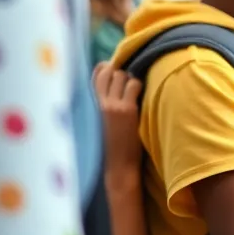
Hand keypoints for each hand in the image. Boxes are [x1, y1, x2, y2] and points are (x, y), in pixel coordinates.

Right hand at [93, 63, 143, 177]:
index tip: (116, 72)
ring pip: (122, 76)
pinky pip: (134, 85)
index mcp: (90, 105)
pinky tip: (143, 97)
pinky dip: (140, 86)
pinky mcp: (127, 110)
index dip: (106, 68)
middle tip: (130, 85)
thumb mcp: (99, 122)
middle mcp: (99, 102)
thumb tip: (110, 90)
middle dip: (122, 73)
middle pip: (110, 71)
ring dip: (132, 79)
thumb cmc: (112, 147)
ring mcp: (113, 105)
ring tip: (136, 93)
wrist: (118, 165)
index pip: (95, 75)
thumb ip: (101, 105)